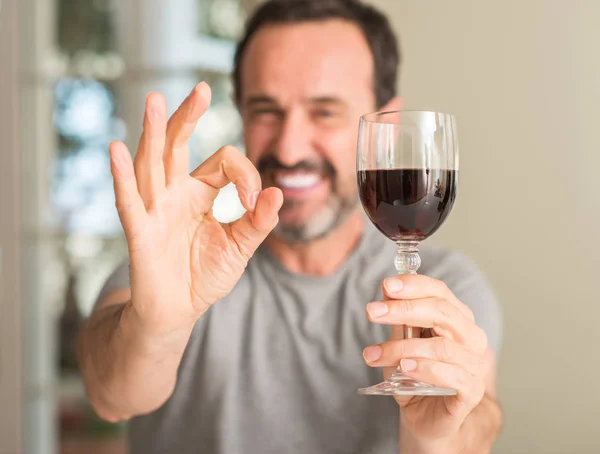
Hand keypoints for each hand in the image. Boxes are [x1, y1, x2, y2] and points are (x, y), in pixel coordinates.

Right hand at [109, 82, 282, 337]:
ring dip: (151, 132)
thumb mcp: (241, 247)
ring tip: (154, 100)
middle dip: (187, 117)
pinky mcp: (140, 233)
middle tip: (201, 89)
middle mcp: (174, 193)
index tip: (255, 202)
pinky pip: (129, 202)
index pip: (223, 162)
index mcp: (200, 193)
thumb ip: (259, 222)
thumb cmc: (205, 275)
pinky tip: (117, 149)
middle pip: (177, 145)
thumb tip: (277, 192)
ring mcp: (154, 210)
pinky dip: (122, 178)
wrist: (179, 311)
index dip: (245, 175)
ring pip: (151, 164)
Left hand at [363, 275, 490, 444]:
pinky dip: (426, 369)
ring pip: (442, 346)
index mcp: (456, 318)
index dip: (413, 285)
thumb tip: (386, 290)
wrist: (424, 417)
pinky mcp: (472, 390)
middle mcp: (471, 337)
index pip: (439, 292)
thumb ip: (398, 319)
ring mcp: (475, 364)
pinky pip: (453, 375)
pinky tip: (405, 368)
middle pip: (443, 312)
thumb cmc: (413, 376)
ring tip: (375, 354)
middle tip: (372, 313)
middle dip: (403, 309)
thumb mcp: (400, 343)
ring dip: (402, 347)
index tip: (386, 285)